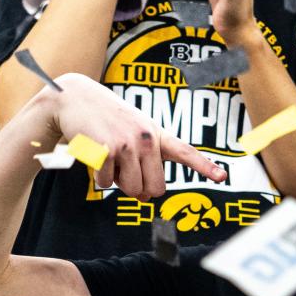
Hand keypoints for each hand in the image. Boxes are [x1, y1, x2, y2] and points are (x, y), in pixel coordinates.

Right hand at [46, 73, 226, 197]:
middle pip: (154, 189)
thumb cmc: (107, 120)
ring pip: (131, 190)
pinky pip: (106, 183)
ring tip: (109, 156)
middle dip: (139, 188)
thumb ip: (146, 163)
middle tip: (125, 168)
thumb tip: (146, 198)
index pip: (185, 153)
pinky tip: (94, 152)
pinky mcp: (106, 150)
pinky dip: (98, 175)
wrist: (73, 97)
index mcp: (156, 135)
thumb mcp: (133, 134)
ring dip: (117, 182)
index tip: (222, 176)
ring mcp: (127, 144)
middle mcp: (146, 139)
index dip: (205, 166)